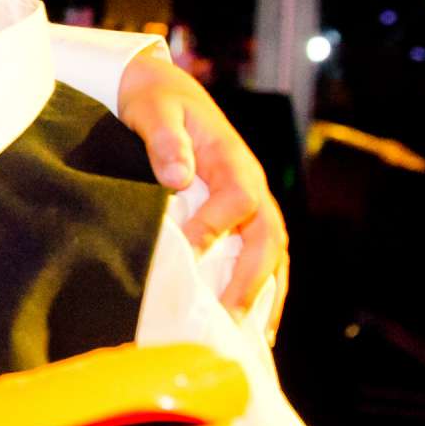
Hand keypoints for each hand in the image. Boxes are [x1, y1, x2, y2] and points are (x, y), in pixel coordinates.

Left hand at [116, 49, 286, 317]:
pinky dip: (263, 290)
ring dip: (264, 293)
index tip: (188, 250)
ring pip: (272, 253)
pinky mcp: (240, 218)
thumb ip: (163, 139)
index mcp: (232, 158)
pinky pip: (261, 257)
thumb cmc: (153, 99)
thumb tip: (178, 176)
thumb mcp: (151, 109)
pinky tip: (253, 326)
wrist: (160, 89)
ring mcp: (250, 203)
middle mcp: (250, 184)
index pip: (239, 199)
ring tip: (250, 336)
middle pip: (268, 235)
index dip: (217, 225)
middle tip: (227, 315)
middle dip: (252, 277)